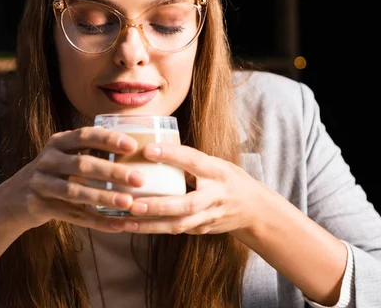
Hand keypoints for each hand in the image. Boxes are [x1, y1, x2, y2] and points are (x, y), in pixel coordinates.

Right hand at [0, 127, 143, 232]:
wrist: (10, 201)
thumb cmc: (50, 175)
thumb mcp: (62, 156)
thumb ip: (88, 152)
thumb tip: (134, 151)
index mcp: (57, 142)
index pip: (85, 135)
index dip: (108, 139)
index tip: (132, 146)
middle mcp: (47, 160)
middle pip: (82, 165)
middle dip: (112, 172)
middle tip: (139, 179)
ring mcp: (40, 183)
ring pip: (75, 192)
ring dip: (104, 198)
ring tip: (127, 203)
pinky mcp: (38, 206)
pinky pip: (72, 215)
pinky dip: (96, 221)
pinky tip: (117, 226)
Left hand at [125, 143, 266, 236]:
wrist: (253, 210)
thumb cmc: (228, 179)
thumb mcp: (216, 164)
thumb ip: (191, 162)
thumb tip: (155, 150)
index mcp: (218, 172)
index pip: (193, 160)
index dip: (171, 155)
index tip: (147, 150)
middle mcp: (214, 196)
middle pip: (186, 204)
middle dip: (159, 205)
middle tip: (133, 203)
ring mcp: (209, 216)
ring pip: (178, 224)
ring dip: (150, 224)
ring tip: (126, 221)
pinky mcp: (201, 230)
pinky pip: (175, 230)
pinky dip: (153, 229)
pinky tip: (132, 226)